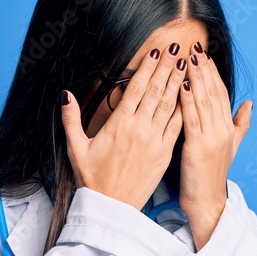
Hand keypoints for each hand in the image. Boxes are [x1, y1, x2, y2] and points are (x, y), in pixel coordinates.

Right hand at [60, 45, 186, 210]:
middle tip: (176, 48)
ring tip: (186, 63)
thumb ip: (70, 119)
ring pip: (170, 105)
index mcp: (119, 125)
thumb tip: (65, 94)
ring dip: (179, 82)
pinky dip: (185, 108)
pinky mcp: (165, 153)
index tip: (155, 52)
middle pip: (156, 91)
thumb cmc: (92, 178)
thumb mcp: (75, 148)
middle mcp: (139, 129)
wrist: (112, 207)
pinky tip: (191, 94)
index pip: (136, 89)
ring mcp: (155, 141)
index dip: (147, 68)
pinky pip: (178, 126)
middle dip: (167, 67)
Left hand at [178, 45, 252, 247]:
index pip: (221, 93)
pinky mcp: (198, 147)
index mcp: (227, 128)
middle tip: (194, 46)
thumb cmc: (211, 176)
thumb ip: (240, 124)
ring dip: (196, 77)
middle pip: (213, 92)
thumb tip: (249, 103)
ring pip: (204, 101)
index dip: (212, 72)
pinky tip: (183, 84)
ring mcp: (212, 138)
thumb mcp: (230, 147)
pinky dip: (188, 100)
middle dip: (203, 68)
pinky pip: (192, 118)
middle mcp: (222, 130)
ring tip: (187, 57)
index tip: (204, 53)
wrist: (209, 203)